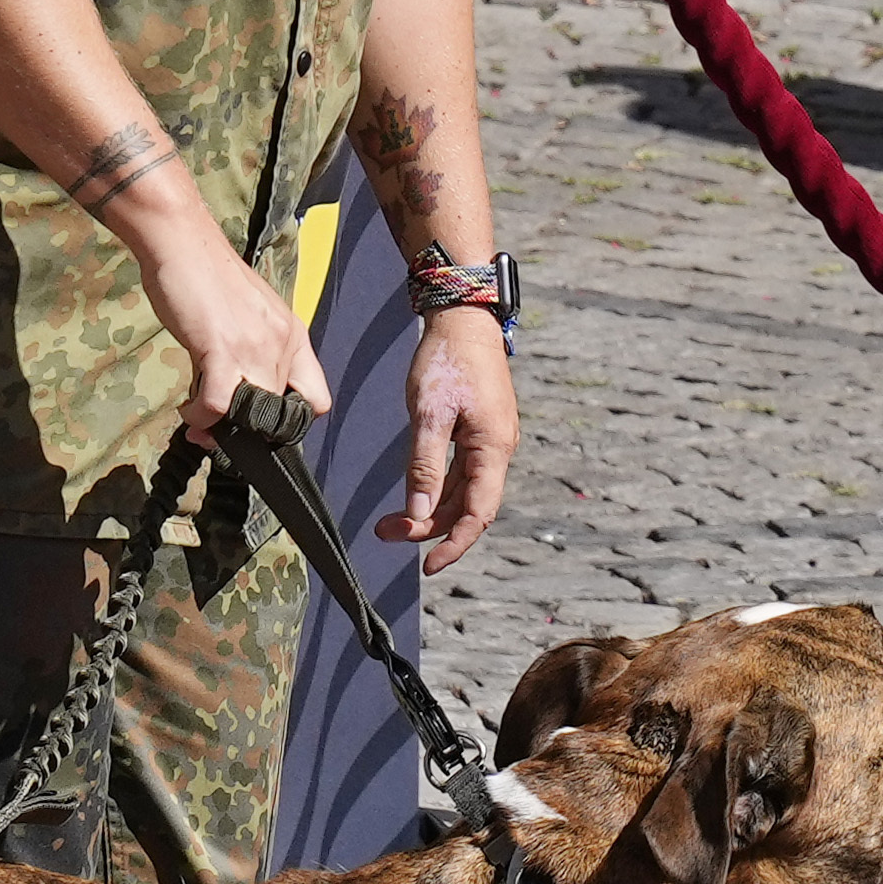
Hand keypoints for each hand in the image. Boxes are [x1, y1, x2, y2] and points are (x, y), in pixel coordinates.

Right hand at [106, 170, 330, 438]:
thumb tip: (240, 391)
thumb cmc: (208, 277)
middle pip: (279, 416)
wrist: (182, 241)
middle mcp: (283, 343)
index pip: (316, 400)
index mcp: (293, 335)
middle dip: (247, 432)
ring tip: (201, 422)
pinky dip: (202, 418)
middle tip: (215, 429)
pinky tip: (190, 410)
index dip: (287, 421)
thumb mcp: (247, 316)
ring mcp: (256, 346)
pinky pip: (220, 404)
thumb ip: (252, 350)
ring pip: (252, 416)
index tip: (256, 421)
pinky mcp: (222, 347)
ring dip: (223, 429)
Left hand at [389, 302, 518, 566]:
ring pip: (463, 490)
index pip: (478, 514)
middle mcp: (497, 448)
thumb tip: (419, 512)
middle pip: (468, 506)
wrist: (462, 316)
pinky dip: (437, 487)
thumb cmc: (446, 359)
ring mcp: (490, 438)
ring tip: (390, 520)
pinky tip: (413, 490)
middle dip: (429, 526)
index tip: (427, 567)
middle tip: (385, 532)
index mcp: (493, 448)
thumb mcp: (429, 413)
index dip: (454, 544)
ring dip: (429, 508)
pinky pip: (461, 470)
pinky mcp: (479, 428)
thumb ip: (425, 466)